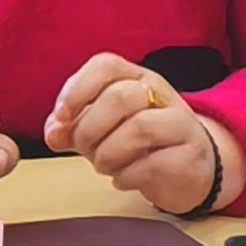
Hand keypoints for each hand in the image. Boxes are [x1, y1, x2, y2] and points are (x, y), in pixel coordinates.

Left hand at [47, 55, 245, 217]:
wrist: (191, 168)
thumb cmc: (139, 142)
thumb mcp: (102, 127)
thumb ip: (72, 125)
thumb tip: (53, 133)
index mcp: (135, 77)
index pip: (105, 65)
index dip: (77, 90)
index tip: (61, 118)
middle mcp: (160, 94)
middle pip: (119, 97)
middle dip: (90, 129)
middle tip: (84, 150)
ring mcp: (180, 122)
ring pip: (138, 127)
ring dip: (108, 154)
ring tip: (103, 166)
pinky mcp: (189, 155)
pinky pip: (152, 163)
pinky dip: (126, 176)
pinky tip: (122, 179)